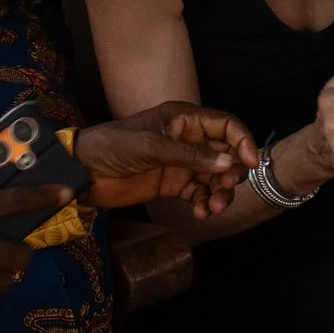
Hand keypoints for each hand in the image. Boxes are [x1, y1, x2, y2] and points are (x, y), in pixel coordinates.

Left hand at [75, 102, 256, 217]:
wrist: (83, 171)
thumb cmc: (114, 146)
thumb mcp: (152, 147)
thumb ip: (191, 155)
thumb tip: (229, 163)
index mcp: (185, 119)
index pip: (226, 125)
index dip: (243, 141)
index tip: (250, 164)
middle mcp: (188, 139)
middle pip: (226, 153)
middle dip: (232, 173)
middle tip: (226, 189)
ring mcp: (181, 162)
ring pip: (215, 177)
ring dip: (220, 192)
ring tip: (214, 208)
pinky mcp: (173, 184)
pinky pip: (199, 193)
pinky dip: (205, 202)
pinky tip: (200, 212)